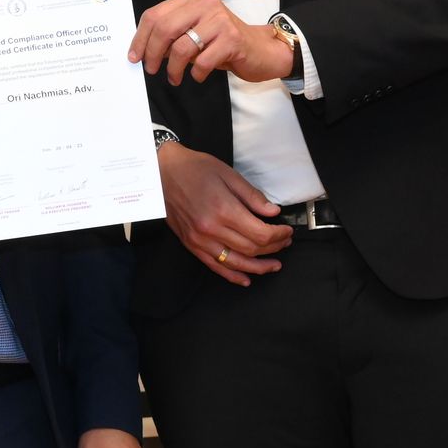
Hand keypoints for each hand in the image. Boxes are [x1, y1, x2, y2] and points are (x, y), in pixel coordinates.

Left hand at [130, 0, 294, 85]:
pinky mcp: (232, 39)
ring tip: (174, 78)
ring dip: (174, 69)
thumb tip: (143, 50)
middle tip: (151, 69)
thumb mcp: (194, 33)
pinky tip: (198, 76)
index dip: (140, 38)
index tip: (135, 56)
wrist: (261, 49)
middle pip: (164, 28)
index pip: (154, 15)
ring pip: (182, 47)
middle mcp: (204, 4)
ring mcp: (219, 20)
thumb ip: (171, 35)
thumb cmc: (222, 43)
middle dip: (153, 53)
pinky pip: (203, 61)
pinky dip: (196, 73)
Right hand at [158, 142, 290, 286]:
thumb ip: (252, 196)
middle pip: (251, 249)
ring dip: (258, 267)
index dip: (279, 235)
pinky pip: (214, 266)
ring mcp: (199, 239)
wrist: (161, 172)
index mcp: (223, 209)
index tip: (287, 231)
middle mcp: (211, 229)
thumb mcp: (228, 174)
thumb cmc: (194, 168)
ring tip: (273, 265)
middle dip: (273, 248)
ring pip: (236, 262)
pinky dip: (232, 275)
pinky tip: (246, 279)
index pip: (260, 233)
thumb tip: (273, 212)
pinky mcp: (191, 244)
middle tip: (284, 242)